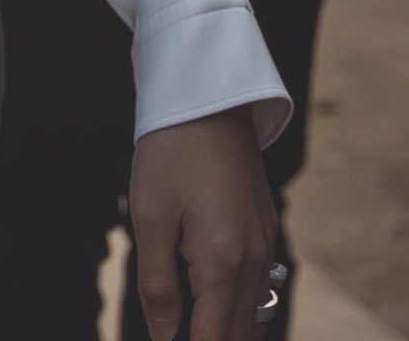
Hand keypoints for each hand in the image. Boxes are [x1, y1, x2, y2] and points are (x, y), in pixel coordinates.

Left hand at [130, 108, 274, 340]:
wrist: (208, 98)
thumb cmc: (171, 153)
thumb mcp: (150, 217)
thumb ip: (157, 285)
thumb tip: (164, 336)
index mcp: (224, 263)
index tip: (163, 340)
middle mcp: (254, 262)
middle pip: (238, 337)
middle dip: (206, 340)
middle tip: (171, 327)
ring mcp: (265, 247)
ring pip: (251, 316)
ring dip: (221, 327)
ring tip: (183, 317)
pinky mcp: (265, 231)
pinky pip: (256, 288)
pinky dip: (234, 305)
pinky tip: (204, 295)